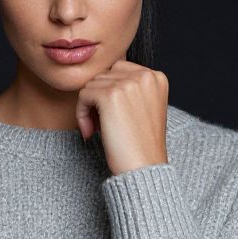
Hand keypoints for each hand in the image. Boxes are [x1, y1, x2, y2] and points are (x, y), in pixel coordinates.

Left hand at [76, 59, 169, 175]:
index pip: (119, 70)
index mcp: (156, 77)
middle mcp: (145, 75)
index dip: (109, 93)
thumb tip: (99, 80)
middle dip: (98, 99)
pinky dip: (81, 114)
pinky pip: (83, 95)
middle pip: (104, 76)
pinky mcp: (110, 95)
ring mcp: (128, 83)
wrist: (143, 168)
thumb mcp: (144, 108)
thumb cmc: (140, 145)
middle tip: (101, 126)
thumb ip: (130, 89)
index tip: (110, 116)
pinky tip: (90, 132)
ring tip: (97, 130)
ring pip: (91, 85)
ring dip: (88, 108)